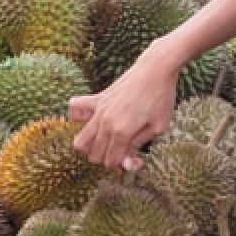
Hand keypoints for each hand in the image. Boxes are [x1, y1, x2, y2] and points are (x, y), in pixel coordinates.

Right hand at [69, 43, 181, 171]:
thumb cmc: (161, 98)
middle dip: (108, 160)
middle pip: (95, 155)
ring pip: (80, 141)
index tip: (136, 160)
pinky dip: (79, 119)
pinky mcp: (97, 99)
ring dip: (92, 148)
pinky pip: (75, 111)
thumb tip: (127, 161)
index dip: (123, 166)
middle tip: (125, 153)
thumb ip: (138, 146)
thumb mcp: (158, 127)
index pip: (111, 161)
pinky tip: (92, 120)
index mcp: (122, 132)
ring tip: (108, 144)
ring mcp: (98, 110)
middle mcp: (105, 123)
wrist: (155, 69)